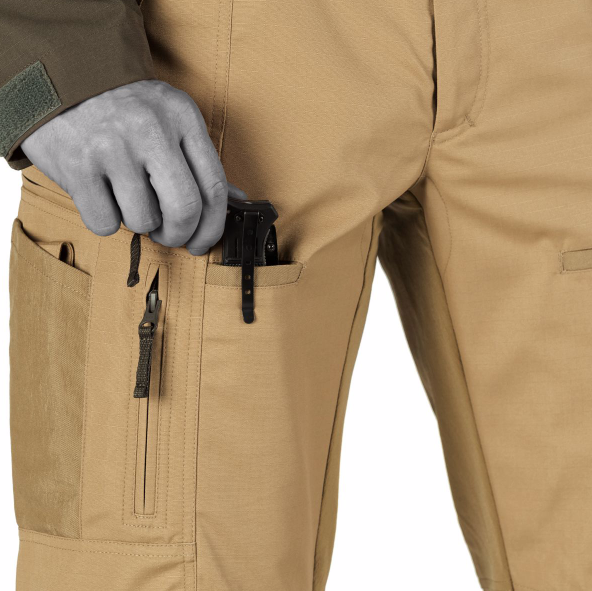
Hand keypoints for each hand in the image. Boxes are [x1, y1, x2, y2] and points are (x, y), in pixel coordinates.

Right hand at [21, 80, 244, 254]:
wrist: (65, 73)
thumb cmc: (127, 107)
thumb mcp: (173, 119)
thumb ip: (202, 161)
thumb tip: (237, 200)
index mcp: (182, 118)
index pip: (214, 186)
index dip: (213, 226)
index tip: (202, 242)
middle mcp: (150, 130)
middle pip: (184, 209)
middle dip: (179, 235)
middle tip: (168, 236)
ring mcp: (112, 147)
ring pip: (143, 220)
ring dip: (139, 223)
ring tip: (128, 200)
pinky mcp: (77, 165)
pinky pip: (105, 223)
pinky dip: (106, 221)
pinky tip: (102, 196)